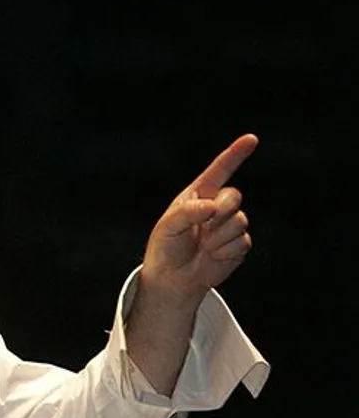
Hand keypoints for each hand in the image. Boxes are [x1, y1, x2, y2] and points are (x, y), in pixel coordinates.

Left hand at [140, 133, 256, 307]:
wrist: (172, 278)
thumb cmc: (166, 248)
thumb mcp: (168, 226)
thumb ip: (188, 211)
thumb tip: (212, 207)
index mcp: (199, 194)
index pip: (220, 170)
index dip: (235, 154)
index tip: (251, 139)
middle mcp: (217, 206)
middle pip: (235, 196)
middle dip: (223, 209)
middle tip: (206, 223)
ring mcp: (229, 225)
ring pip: (239, 221)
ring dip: (219, 235)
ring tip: (203, 244)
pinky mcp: (238, 245)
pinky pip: (242, 241)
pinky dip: (224, 250)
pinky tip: (211, 255)